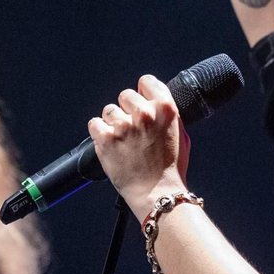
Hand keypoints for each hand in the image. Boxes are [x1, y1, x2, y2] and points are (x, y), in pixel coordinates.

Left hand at [88, 75, 191, 219]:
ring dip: (113, 122)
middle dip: (127, 109)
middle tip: (132, 128)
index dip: (142, 92)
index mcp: (165, 108)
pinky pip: (94, 124)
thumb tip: (154, 101)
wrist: (157, 192)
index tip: (140, 101)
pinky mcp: (106, 139)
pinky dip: (99, 133)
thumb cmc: (170, 168)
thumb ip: (166, 114)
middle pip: (125, 95)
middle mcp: (144, 113)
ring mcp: (123, 126)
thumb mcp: (179, 133)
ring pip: (109, 110)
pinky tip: (109, 143)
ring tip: (122, 140)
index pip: (146, 81)